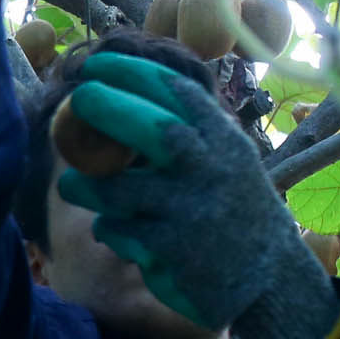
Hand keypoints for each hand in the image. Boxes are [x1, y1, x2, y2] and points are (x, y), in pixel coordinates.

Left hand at [54, 50, 339, 338]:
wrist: (268, 276)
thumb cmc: (234, 205)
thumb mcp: (228, 157)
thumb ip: (190, 128)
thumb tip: (124, 90)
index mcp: (223, 141)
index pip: (178, 92)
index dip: (133, 72)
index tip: (99, 62)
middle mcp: (209, 170)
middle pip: (154, 129)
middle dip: (110, 107)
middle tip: (79, 97)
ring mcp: (189, 212)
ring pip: (118, 189)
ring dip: (84, 185)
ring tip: (71, 185)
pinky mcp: (169, 251)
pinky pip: (117, 230)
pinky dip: (107, 228)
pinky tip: (112, 230)